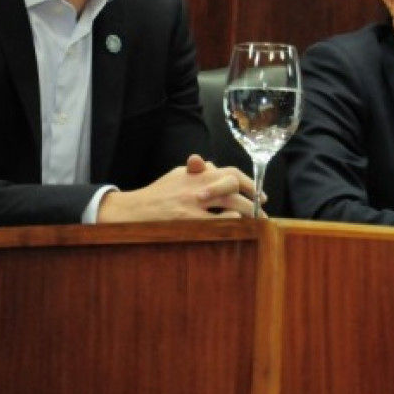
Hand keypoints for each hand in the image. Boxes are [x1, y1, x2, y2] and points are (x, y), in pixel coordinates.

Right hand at [97, 154, 260, 222]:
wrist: (132, 211)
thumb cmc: (158, 195)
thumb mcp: (177, 176)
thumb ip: (196, 171)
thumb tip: (212, 165)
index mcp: (196, 174)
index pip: (230, 173)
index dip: (249, 184)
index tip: (260, 196)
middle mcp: (196, 185)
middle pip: (233, 187)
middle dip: (251, 202)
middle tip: (261, 215)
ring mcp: (191, 203)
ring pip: (229, 204)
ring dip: (246, 214)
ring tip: (255, 225)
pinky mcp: (186, 220)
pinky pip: (216, 222)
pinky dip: (230, 223)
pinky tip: (237, 228)